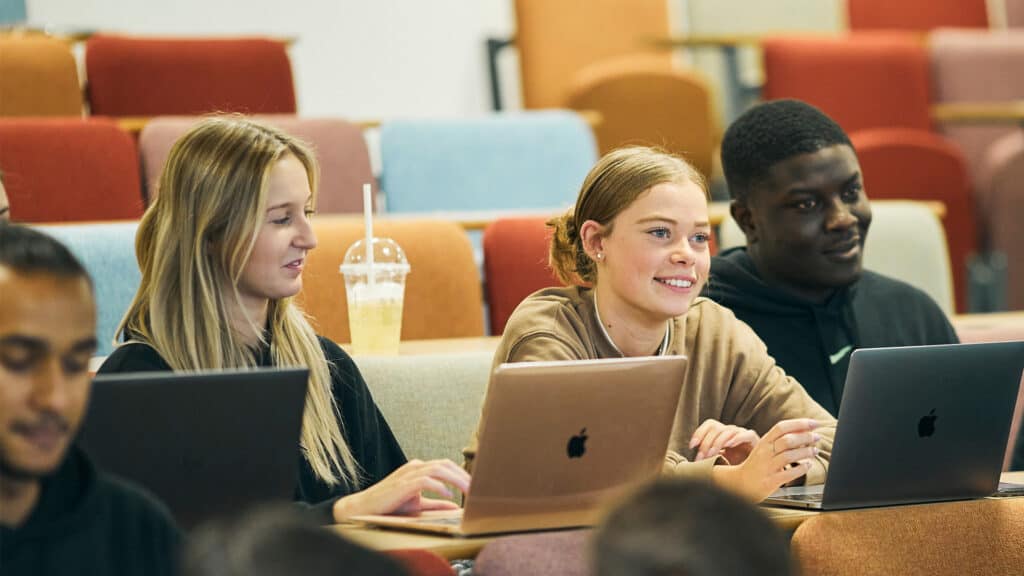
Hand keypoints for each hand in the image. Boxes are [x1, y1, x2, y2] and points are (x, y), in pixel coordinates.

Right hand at [332, 459, 470, 521]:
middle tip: (477, 487)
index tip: (475, 485)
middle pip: (445, 464)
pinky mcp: (403, 483)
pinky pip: (425, 480)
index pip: (445, 465)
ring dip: (456, 479)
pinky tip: (449, 495)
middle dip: (463, 475)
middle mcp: (415, 466)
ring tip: (468, 490)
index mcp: (419, 468)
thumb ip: (436, 503)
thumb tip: (455, 506)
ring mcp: (409, 473)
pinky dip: (439, 486)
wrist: (364, 507)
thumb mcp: (418, 504)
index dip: (462, 473)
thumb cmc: (390, 504)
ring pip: (438, 469)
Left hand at [690, 418, 759, 463]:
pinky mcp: (754, 440)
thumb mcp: (719, 461)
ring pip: (728, 431)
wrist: (755, 473)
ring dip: (718, 443)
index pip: (710, 425)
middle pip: (716, 428)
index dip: (699, 433)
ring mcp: (743, 434)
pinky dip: (737, 438)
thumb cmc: (735, 467)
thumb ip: (709, 457)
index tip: (692, 445)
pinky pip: (746, 434)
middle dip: (706, 443)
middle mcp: (731, 431)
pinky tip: (730, 445)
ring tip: (712, 454)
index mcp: (722, 434)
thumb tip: (694, 461)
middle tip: (702, 457)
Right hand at [710, 418, 821, 501]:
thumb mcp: (764, 449)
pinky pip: (789, 473)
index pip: (781, 427)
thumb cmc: (756, 466)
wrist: (740, 484)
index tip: (814, 423)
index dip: (799, 423)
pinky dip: (802, 468)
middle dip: (805, 437)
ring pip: (789, 455)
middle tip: (816, 437)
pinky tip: (808, 465)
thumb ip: (780, 440)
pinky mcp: (771, 480)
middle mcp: (765, 453)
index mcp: (763, 442)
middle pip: (787, 440)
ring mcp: (767, 466)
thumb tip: (803, 432)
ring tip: (814, 451)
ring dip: (806, 452)